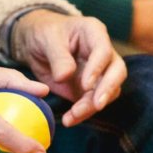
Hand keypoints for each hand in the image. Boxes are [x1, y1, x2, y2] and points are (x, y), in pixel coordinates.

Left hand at [11, 10, 126, 126]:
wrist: (35, 44)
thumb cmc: (44, 33)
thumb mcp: (47, 39)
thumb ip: (58, 57)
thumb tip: (65, 77)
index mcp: (94, 32)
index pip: (104, 51)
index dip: (98, 68)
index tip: (86, 84)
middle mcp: (102, 52)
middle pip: (117, 72)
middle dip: (108, 89)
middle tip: (97, 105)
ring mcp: (99, 72)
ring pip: (108, 91)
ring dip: (92, 106)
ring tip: (73, 116)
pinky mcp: (90, 89)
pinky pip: (93, 103)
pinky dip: (83, 113)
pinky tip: (70, 119)